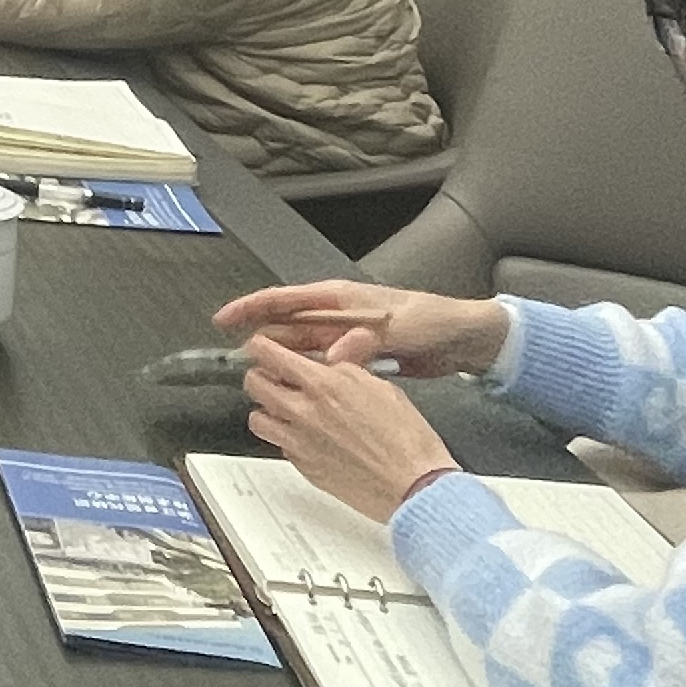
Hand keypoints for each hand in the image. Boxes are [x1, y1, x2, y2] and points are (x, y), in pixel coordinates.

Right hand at [213, 279, 513, 379]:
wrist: (461, 337)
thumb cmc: (430, 321)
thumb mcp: (393, 329)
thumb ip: (360, 342)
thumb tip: (332, 356)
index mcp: (338, 298)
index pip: (282, 299)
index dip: (250, 308)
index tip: (224, 320)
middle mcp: (336, 315)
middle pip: (285, 327)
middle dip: (260, 343)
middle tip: (240, 365)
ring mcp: (344, 335)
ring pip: (300, 348)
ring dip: (282, 361)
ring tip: (261, 379)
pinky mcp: (356, 355)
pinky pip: (321, 364)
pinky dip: (306, 373)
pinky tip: (297, 388)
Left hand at [241, 330, 460, 522]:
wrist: (413, 485)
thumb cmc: (406, 440)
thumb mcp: (382, 387)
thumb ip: (349, 366)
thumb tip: (335, 353)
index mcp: (323, 385)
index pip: (269, 354)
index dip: (262, 347)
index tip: (265, 347)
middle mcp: (303, 412)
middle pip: (253, 383)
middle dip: (261, 375)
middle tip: (275, 377)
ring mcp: (299, 442)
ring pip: (258, 418)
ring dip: (268, 410)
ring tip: (286, 409)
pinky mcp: (303, 467)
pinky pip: (278, 445)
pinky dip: (285, 437)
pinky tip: (306, 436)